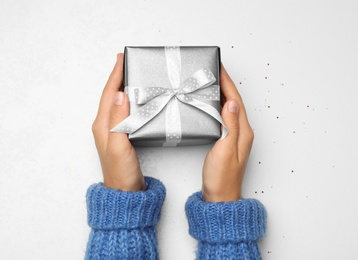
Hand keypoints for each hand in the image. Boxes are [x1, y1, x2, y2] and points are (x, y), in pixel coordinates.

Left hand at [92, 53, 144, 191]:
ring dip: (122, 86)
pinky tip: (135, 99)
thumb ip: (118, 121)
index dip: (115, 75)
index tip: (121, 59)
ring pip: (116, 102)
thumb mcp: (119, 146)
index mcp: (102, 125)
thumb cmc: (121, 173)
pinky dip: (128, 100)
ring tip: (130, 74)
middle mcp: (104, 126)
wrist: (125, 193)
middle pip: (110, 95)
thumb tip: (120, 95)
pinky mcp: (121, 136)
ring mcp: (112, 131)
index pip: (109, 94)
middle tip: (126, 61)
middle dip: (117, 76)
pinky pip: (123, 111)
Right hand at [202, 64, 253, 201]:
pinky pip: (223, 116)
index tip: (220, 67)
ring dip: (221, 92)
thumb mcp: (225, 150)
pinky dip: (217, 105)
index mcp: (243, 131)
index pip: (236, 100)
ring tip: (212, 80)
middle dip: (225, 83)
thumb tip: (232, 102)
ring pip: (229, 107)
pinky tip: (211, 102)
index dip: (227, 82)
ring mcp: (235, 136)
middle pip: (234, 100)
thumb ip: (230, 126)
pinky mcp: (226, 140)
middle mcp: (241, 131)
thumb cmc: (222, 178)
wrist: (220, 197)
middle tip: (214, 68)